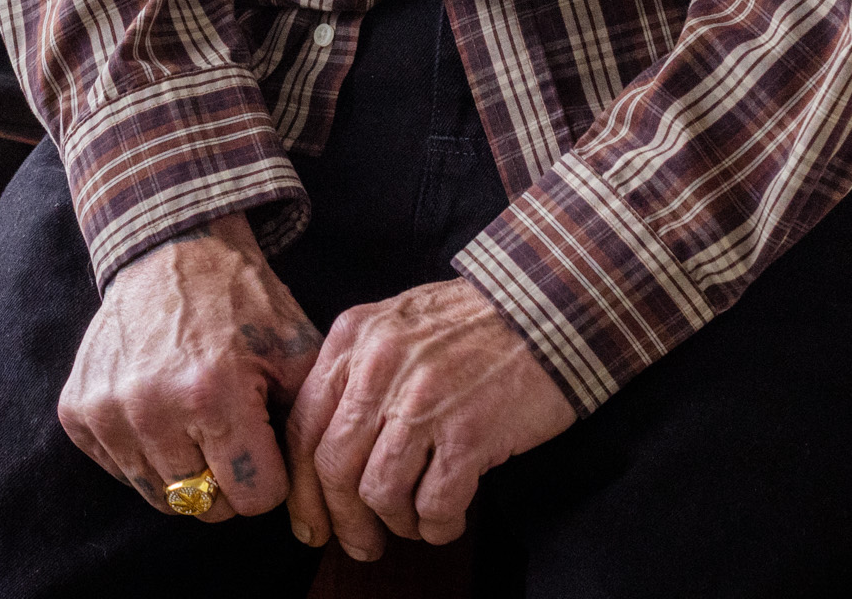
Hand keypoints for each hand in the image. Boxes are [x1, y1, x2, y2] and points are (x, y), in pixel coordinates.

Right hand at [58, 213, 320, 528]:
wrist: (171, 248)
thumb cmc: (242, 303)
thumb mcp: (297, 350)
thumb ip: (310, 423)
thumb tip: (311, 489)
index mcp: (214, 394)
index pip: (254, 499)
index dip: (271, 476)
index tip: (266, 441)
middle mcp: (152, 408)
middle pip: (204, 507)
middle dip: (227, 480)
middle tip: (230, 431)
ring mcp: (107, 410)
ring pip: (160, 497)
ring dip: (184, 470)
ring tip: (195, 420)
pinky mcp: (76, 410)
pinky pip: (120, 472)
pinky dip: (143, 454)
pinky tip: (159, 410)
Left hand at [285, 277, 573, 558]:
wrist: (548, 307)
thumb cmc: (475, 320)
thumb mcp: (397, 322)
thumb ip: (358, 369)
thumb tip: (327, 442)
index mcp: (354, 338)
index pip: (304, 426)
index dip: (303, 487)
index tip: (311, 521)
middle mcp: (380, 368)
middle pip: (332, 466)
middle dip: (342, 520)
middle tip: (360, 544)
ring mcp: (423, 402)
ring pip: (378, 492)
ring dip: (396, 523)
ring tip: (414, 523)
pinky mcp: (469, 434)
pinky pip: (434, 506)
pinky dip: (437, 526)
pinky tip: (448, 520)